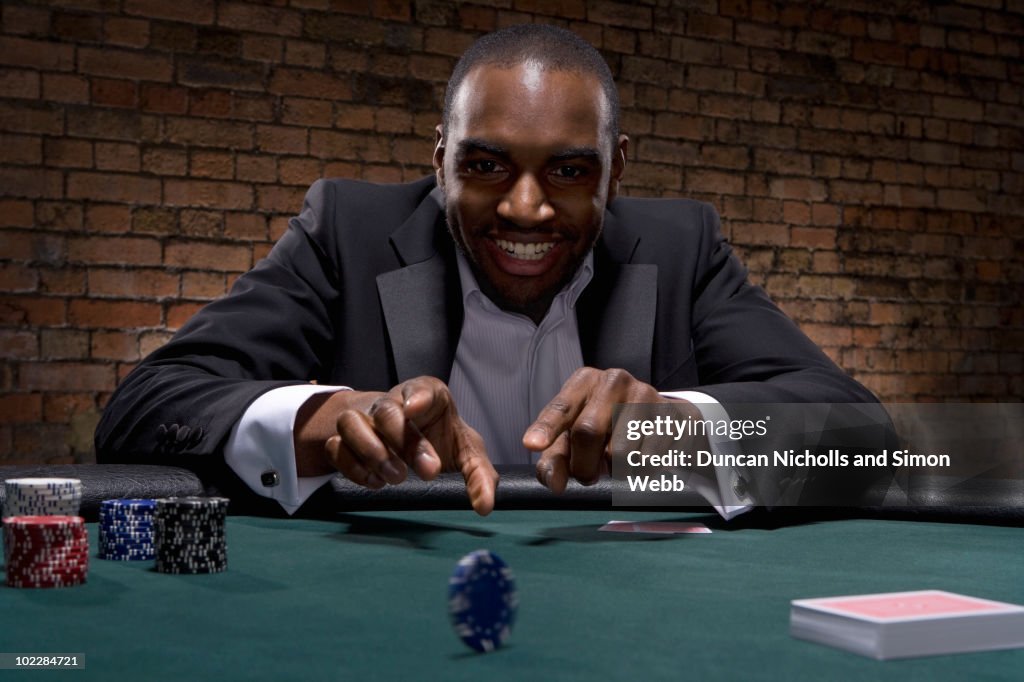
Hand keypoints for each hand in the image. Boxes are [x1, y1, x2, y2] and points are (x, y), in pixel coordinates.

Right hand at [296, 377, 497, 514]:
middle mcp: (392, 404)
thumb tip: (484, 506)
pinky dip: (352, 466)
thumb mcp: (466, 453)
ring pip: (351, 422)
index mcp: (427, 397)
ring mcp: (364, 420)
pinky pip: (336, 447)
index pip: (421, 387)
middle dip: (404, 441)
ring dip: (370, 451)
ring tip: (395, 477)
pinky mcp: (344, 440)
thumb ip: (480, 475)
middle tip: (428, 471)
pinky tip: (375, 481)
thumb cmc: (439, 439)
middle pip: (387, 411)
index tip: (414, 408)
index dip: (417, 395)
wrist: (405, 441)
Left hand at [522, 367, 676, 492]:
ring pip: (621, 451)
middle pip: (588, 431)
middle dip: (583, 465)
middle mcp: (614, 380)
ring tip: (617, 462)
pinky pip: (650, 460)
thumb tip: (553, 483)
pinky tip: (641, 460)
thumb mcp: (574, 439)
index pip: (561, 407)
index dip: (546, 428)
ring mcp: (647, 393)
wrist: (660, 419)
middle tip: (588, 476)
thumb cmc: (607, 428)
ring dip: (614, 471)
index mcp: (585, 381)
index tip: (532, 444)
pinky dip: (640, 472)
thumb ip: (556, 460)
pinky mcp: (673, 415)